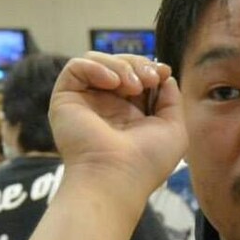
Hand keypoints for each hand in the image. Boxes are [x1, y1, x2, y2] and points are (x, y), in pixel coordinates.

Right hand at [49, 52, 187, 196]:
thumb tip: (164, 75)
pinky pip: (76, 66)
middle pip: (120, 64)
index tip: (162, 73)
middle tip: (149, 79)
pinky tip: (113, 83)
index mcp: (131, 113)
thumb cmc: (147, 162)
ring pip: (99, 60)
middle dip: (138, 64)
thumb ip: (171, 100)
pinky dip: (97, 67)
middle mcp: (107, 106)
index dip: (150, 69)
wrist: (117, 179)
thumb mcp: (173, 128)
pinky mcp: (66, 99)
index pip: (138, 76)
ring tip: (134, 86)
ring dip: (121, 65)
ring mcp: (86, 102)